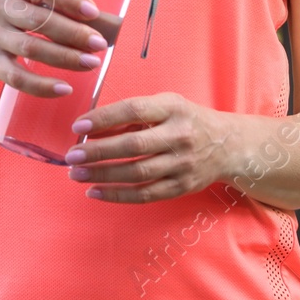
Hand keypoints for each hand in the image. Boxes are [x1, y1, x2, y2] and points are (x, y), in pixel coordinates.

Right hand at [0, 0, 116, 99]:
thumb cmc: (8, 16)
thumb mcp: (23, 0)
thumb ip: (55, 6)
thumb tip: (103, 23)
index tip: (92, 11)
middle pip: (38, 20)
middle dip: (73, 33)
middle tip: (99, 44)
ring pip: (31, 48)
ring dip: (65, 57)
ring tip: (91, 63)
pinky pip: (17, 77)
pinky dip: (42, 86)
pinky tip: (64, 88)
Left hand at [63, 93, 234, 202]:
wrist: (228, 145)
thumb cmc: (185, 119)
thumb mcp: (165, 104)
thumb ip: (133, 114)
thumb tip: (92, 127)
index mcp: (173, 108)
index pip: (134, 110)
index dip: (104, 118)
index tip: (78, 126)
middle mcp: (180, 136)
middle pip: (134, 146)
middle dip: (98, 152)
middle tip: (71, 156)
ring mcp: (182, 164)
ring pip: (137, 173)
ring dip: (102, 175)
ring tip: (76, 174)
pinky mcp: (182, 187)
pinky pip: (145, 194)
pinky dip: (117, 195)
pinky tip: (95, 192)